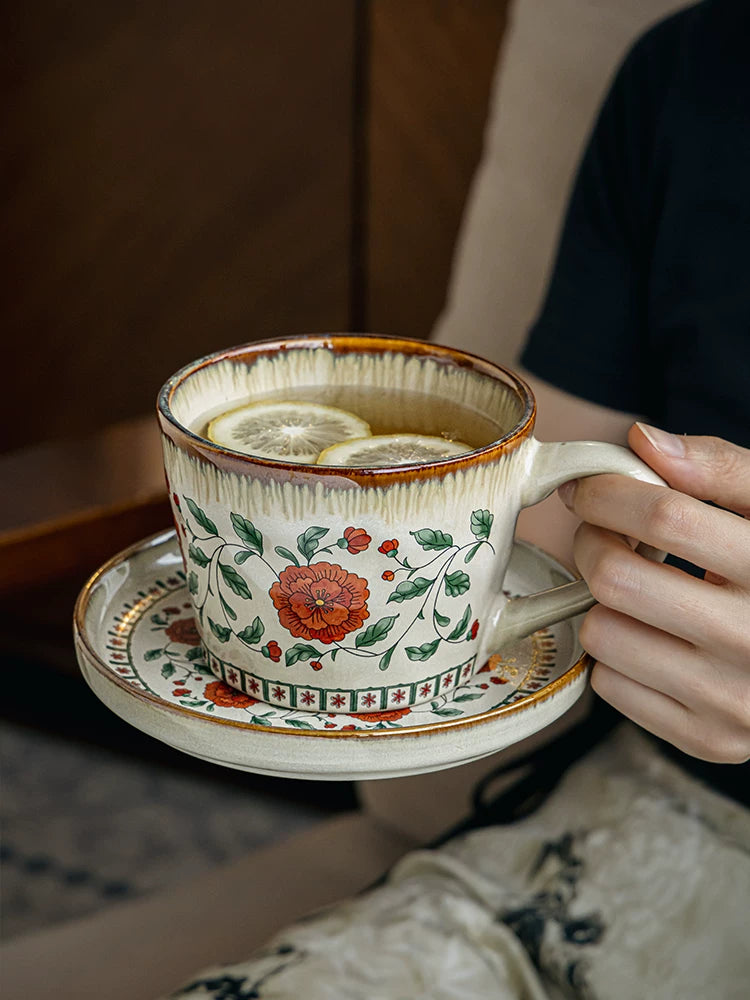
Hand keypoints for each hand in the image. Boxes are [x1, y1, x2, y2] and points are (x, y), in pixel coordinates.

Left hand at [558, 423, 749, 762]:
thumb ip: (720, 468)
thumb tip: (642, 440)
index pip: (664, 517)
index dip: (609, 493)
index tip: (589, 489)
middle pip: (617, 578)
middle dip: (593, 544)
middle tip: (606, 536)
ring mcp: (733, 701)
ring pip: (602, 634)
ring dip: (603, 602)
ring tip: (637, 589)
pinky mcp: (708, 739)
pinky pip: (609, 686)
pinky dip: (616, 655)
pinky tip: (654, 638)